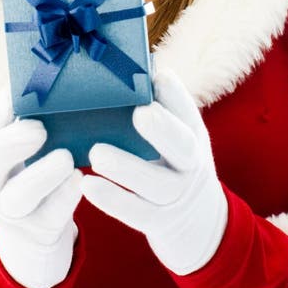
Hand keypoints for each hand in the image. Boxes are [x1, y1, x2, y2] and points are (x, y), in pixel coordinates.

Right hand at [0, 88, 83, 287]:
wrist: (34, 236)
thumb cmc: (39, 174)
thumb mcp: (30, 148)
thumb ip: (42, 117)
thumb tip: (68, 70)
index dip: (1, 106)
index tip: (17, 89)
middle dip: (12, 142)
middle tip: (39, 129)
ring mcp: (13, 211)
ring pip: (18, 196)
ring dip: (41, 175)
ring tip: (66, 159)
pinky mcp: (38, 232)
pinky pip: (49, 217)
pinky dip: (64, 199)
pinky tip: (79, 182)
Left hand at [83, 68, 227, 274]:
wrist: (200, 221)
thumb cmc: (175, 161)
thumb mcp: (179, 134)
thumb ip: (162, 107)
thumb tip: (138, 65)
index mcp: (193, 134)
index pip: (188, 111)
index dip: (175, 95)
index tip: (158, 76)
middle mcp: (190, 164)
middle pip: (182, 147)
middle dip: (163, 129)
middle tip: (140, 113)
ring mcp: (176, 196)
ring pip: (155, 184)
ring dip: (127, 168)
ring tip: (97, 153)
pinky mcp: (158, 222)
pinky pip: (136, 213)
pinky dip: (112, 200)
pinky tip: (87, 185)